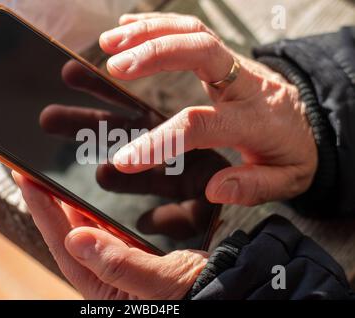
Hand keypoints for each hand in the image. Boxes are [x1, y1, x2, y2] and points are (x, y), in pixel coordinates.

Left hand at [13, 172, 207, 299]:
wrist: (225, 294)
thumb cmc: (195, 297)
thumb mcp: (162, 283)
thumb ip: (120, 265)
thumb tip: (77, 238)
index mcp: (104, 288)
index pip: (65, 245)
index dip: (43, 212)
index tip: (25, 180)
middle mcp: (105, 276)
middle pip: (68, 236)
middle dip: (47, 205)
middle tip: (30, 174)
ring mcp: (117, 265)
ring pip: (84, 231)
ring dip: (67, 206)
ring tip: (51, 182)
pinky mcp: (130, 255)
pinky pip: (103, 231)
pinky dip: (91, 213)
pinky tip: (85, 201)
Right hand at [101, 12, 317, 205]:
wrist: (312, 123)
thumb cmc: (293, 153)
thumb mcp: (287, 180)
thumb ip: (252, 186)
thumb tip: (214, 189)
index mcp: (254, 120)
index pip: (201, 124)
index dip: (162, 140)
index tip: (125, 160)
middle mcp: (244, 83)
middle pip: (200, 51)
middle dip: (155, 53)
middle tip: (115, 66)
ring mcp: (236, 65)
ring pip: (194, 32)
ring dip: (149, 31)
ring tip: (110, 41)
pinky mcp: (226, 58)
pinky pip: (193, 31)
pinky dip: (159, 24)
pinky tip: (129, 25)